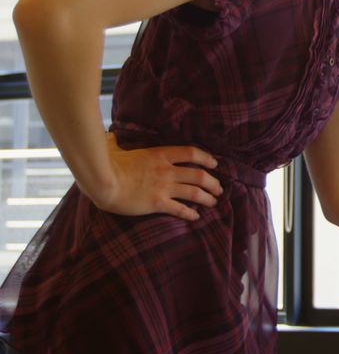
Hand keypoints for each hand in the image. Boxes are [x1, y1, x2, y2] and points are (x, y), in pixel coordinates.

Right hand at [87, 133, 222, 220]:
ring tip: (214, 202)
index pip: (191, 153)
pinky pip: (180, 209)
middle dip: (213, 182)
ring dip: (208, 198)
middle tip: (219, 188)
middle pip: (199, 175)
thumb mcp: (118, 147)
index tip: (215, 164)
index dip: (206, 158)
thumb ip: (121, 142)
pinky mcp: (158, 203)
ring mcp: (164, 187)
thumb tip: (110, 137)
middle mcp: (167, 170)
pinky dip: (190, 213)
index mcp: (160, 154)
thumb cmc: (107, 164)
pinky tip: (196, 216)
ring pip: (195, 192)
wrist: (103, 182)